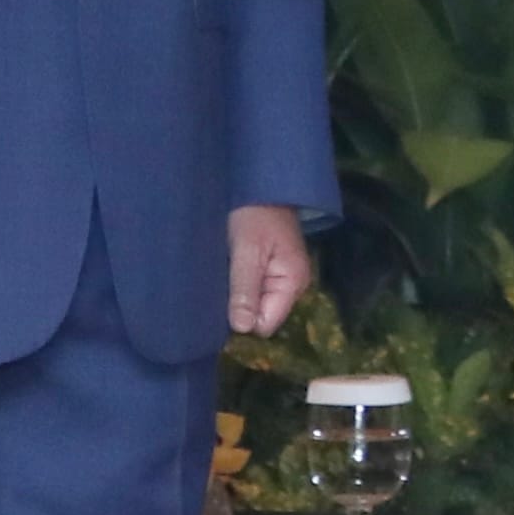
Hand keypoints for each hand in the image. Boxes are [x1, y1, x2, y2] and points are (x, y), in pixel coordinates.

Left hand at [227, 204, 313, 334]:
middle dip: (241, 307)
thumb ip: (245, 290)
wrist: (262, 185)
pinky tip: (228, 275)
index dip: (244, 318)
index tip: (222, 304)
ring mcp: (284, 279)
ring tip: (223, 279)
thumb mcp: (246, 251)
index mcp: (292, 283)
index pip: (266, 324)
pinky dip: (241, 286)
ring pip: (257, 304)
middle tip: (220, 289)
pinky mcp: (273, 270)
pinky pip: (256, 290)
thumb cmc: (254, 215)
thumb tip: (241, 329)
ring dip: (239, 296)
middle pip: (263, 316)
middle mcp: (293, 286)